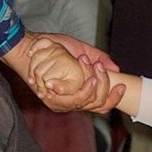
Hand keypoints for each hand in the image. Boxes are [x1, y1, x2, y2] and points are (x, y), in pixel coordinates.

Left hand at [3, 34, 121, 113]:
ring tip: (89, 63)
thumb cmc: (53, 48)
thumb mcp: (80, 50)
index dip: (114, 98)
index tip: (122, 86)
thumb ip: (98, 58)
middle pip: (98, 105)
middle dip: (104, 84)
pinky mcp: (51, 99)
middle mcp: (71, 103)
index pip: (101, 106)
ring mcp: (61, 103)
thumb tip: (116, 69)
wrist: (29, 46)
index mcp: (79, 94)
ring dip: (93, 82)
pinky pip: (73, 98)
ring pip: (87, 101)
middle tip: (98, 66)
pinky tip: (81, 68)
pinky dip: (82, 84)